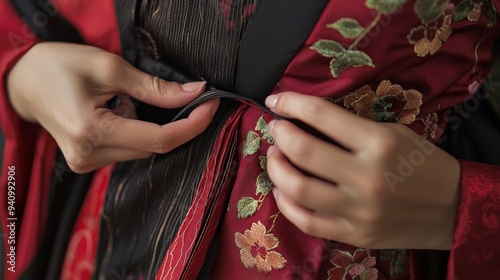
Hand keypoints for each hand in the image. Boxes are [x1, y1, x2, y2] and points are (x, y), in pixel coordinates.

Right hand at [7, 42, 218, 172]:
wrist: (24, 81)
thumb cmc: (59, 66)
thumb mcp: (109, 68)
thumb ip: (155, 87)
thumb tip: (194, 93)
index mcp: (91, 131)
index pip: (159, 140)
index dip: (192, 125)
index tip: (211, 105)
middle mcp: (88, 155)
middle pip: (153, 147)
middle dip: (178, 124)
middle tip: (191, 97)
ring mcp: (86, 163)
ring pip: (143, 150)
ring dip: (154, 126)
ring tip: (130, 98)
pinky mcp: (87, 162)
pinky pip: (128, 150)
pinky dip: (138, 131)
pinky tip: (123, 111)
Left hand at [265, 92, 459, 249]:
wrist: (452, 208)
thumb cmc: (421, 163)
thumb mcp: (394, 133)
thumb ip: (351, 128)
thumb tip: (304, 120)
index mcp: (379, 143)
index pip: (321, 114)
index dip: (290, 102)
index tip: (276, 99)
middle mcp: (366, 177)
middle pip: (303, 151)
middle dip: (280, 134)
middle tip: (276, 128)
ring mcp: (359, 210)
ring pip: (298, 188)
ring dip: (276, 168)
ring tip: (276, 157)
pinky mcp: (355, 234)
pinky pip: (307, 222)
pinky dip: (286, 205)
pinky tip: (282, 191)